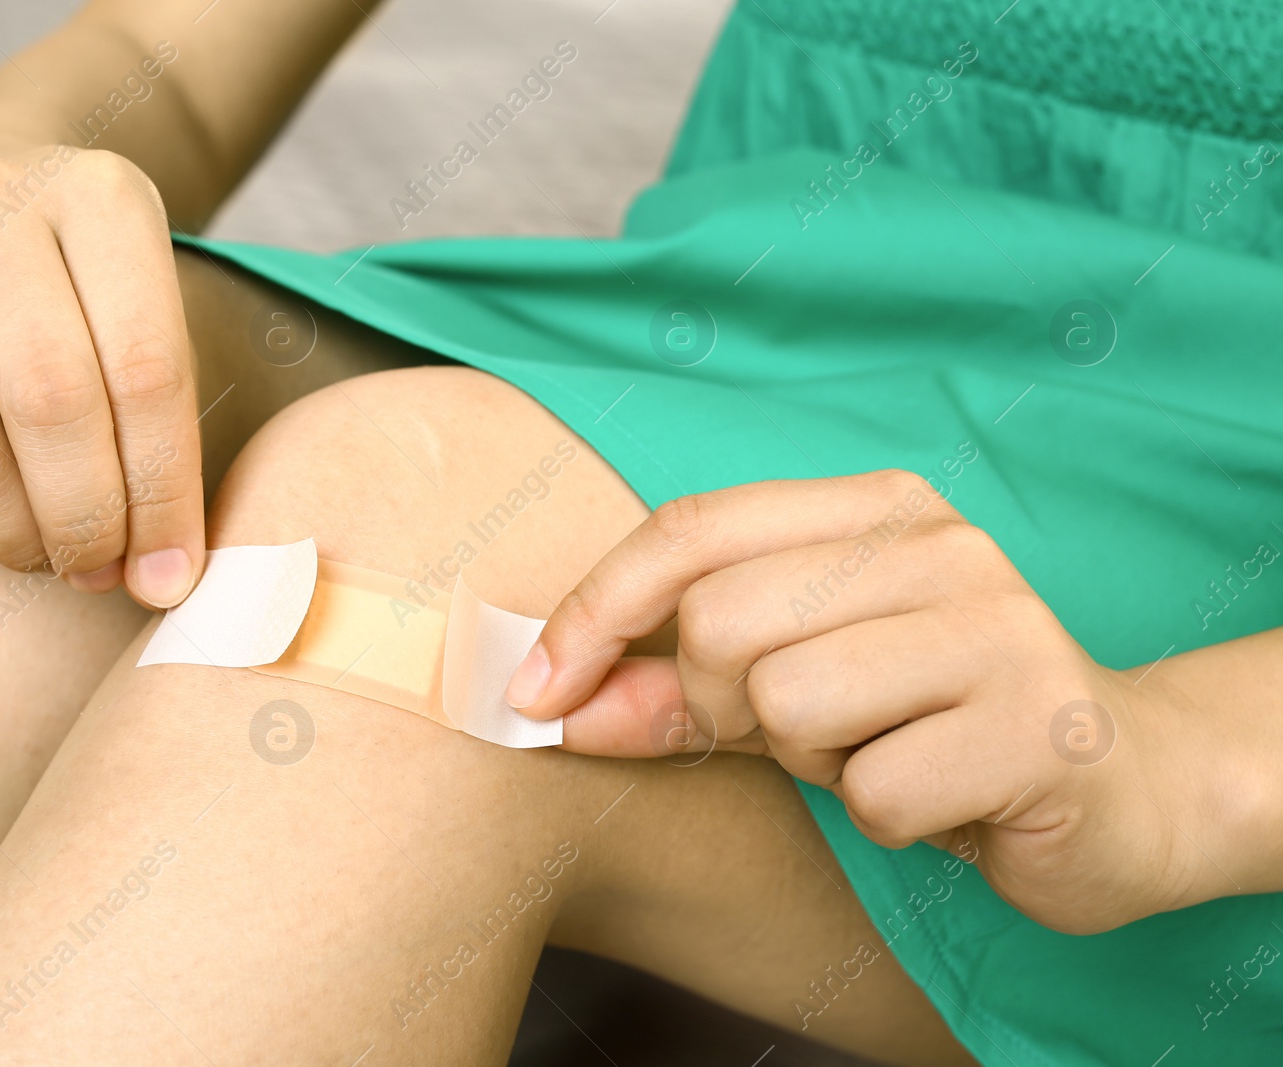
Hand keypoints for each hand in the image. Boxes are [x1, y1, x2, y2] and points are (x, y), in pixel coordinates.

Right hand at [0, 131, 204, 607]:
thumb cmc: (87, 277)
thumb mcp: (154, 305)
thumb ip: (169, 425)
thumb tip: (163, 578)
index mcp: (102, 196)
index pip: (146, 373)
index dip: (163, 493)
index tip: (171, 571)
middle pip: (48, 407)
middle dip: (86, 520)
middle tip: (102, 569)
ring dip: (14, 534)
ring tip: (50, 555)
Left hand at [508, 470, 1257, 932]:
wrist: (1121, 784)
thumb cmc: (928, 723)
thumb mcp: (790, 692)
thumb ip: (675, 689)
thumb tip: (554, 703)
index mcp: (873, 506)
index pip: (689, 530)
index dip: (593, 613)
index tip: (535, 693)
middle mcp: (939, 543)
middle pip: (721, 623)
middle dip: (720, 707)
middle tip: (795, 733)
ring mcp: (997, 625)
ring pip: (790, 702)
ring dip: (810, 760)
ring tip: (878, 751)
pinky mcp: (1038, 725)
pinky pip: (872, 791)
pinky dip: (883, 816)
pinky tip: (940, 795)